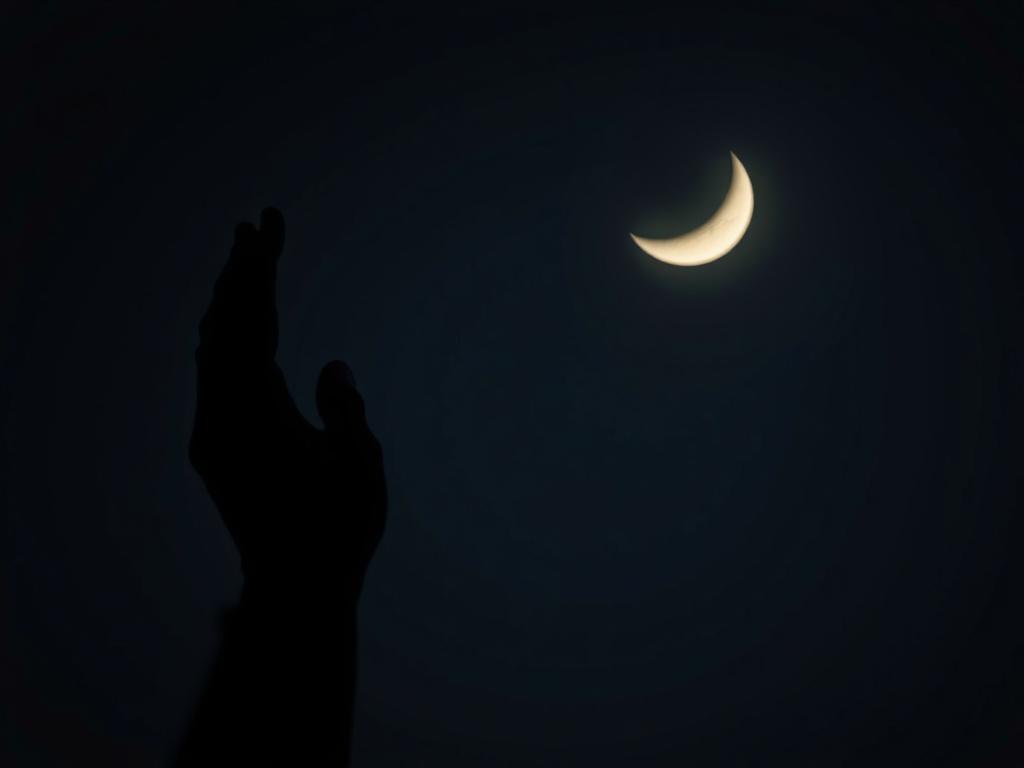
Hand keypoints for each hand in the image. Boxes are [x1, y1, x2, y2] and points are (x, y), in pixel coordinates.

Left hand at [189, 208, 385, 602]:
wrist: (296, 586)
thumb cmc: (338, 529)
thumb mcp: (359, 467)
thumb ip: (345, 412)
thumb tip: (332, 366)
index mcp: (257, 414)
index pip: (250, 324)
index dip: (258, 272)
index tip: (266, 228)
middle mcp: (222, 418)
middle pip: (222, 328)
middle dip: (240, 274)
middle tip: (256, 226)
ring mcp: (212, 433)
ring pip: (212, 351)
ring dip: (229, 305)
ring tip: (248, 265)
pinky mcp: (214, 449)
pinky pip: (213, 377)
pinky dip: (226, 340)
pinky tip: (238, 328)